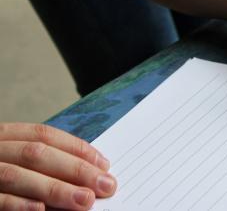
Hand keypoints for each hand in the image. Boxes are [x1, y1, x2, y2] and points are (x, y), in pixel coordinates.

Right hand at [0, 123, 115, 209]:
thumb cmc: (1, 173)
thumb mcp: (15, 159)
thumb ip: (44, 162)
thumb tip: (90, 174)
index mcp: (4, 136)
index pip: (44, 135)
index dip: (76, 148)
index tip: (104, 164)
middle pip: (36, 154)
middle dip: (75, 169)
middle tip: (105, 186)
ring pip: (16, 175)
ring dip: (55, 188)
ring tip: (85, 200)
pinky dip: (19, 204)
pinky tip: (41, 209)